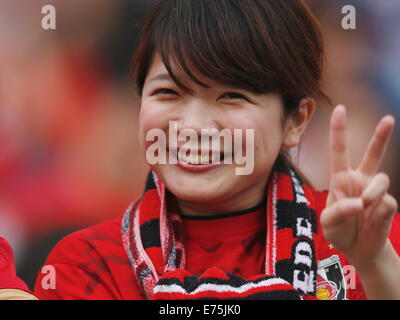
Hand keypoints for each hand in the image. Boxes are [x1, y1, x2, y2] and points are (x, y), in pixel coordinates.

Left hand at [321, 105, 397, 266]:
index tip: (340, 108)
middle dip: (381, 137)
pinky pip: (387, 202)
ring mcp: (375, 191)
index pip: (339, 150)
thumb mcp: (328, 222)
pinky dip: (377, 213)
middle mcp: (360, 180)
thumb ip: (339, 211)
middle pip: (372, 155)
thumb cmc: (338, 231)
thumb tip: (361, 202)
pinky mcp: (388, 204)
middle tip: (389, 119)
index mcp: (340, 179)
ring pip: (382, 180)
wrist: (358, 249)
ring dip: (372, 193)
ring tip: (364, 206)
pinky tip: (371, 220)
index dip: (339, 130)